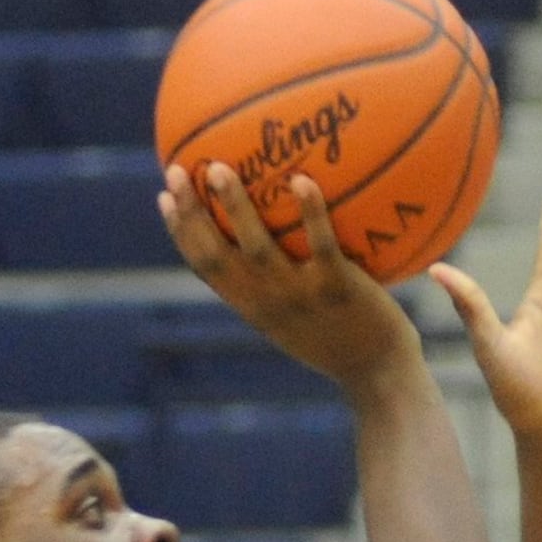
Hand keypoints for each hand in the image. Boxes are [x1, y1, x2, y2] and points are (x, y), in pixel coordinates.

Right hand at [159, 162, 421, 391]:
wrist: (377, 373)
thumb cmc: (343, 339)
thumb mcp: (299, 316)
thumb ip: (279, 282)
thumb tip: (273, 238)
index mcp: (253, 307)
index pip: (205, 268)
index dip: (181, 233)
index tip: (164, 198)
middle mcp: (267, 302)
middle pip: (216, 255)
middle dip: (190, 214)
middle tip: (176, 172)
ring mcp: (299, 296)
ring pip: (257, 248)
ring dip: (234, 208)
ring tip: (218, 168)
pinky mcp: (336, 289)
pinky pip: (320, 246)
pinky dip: (309, 212)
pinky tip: (301, 179)